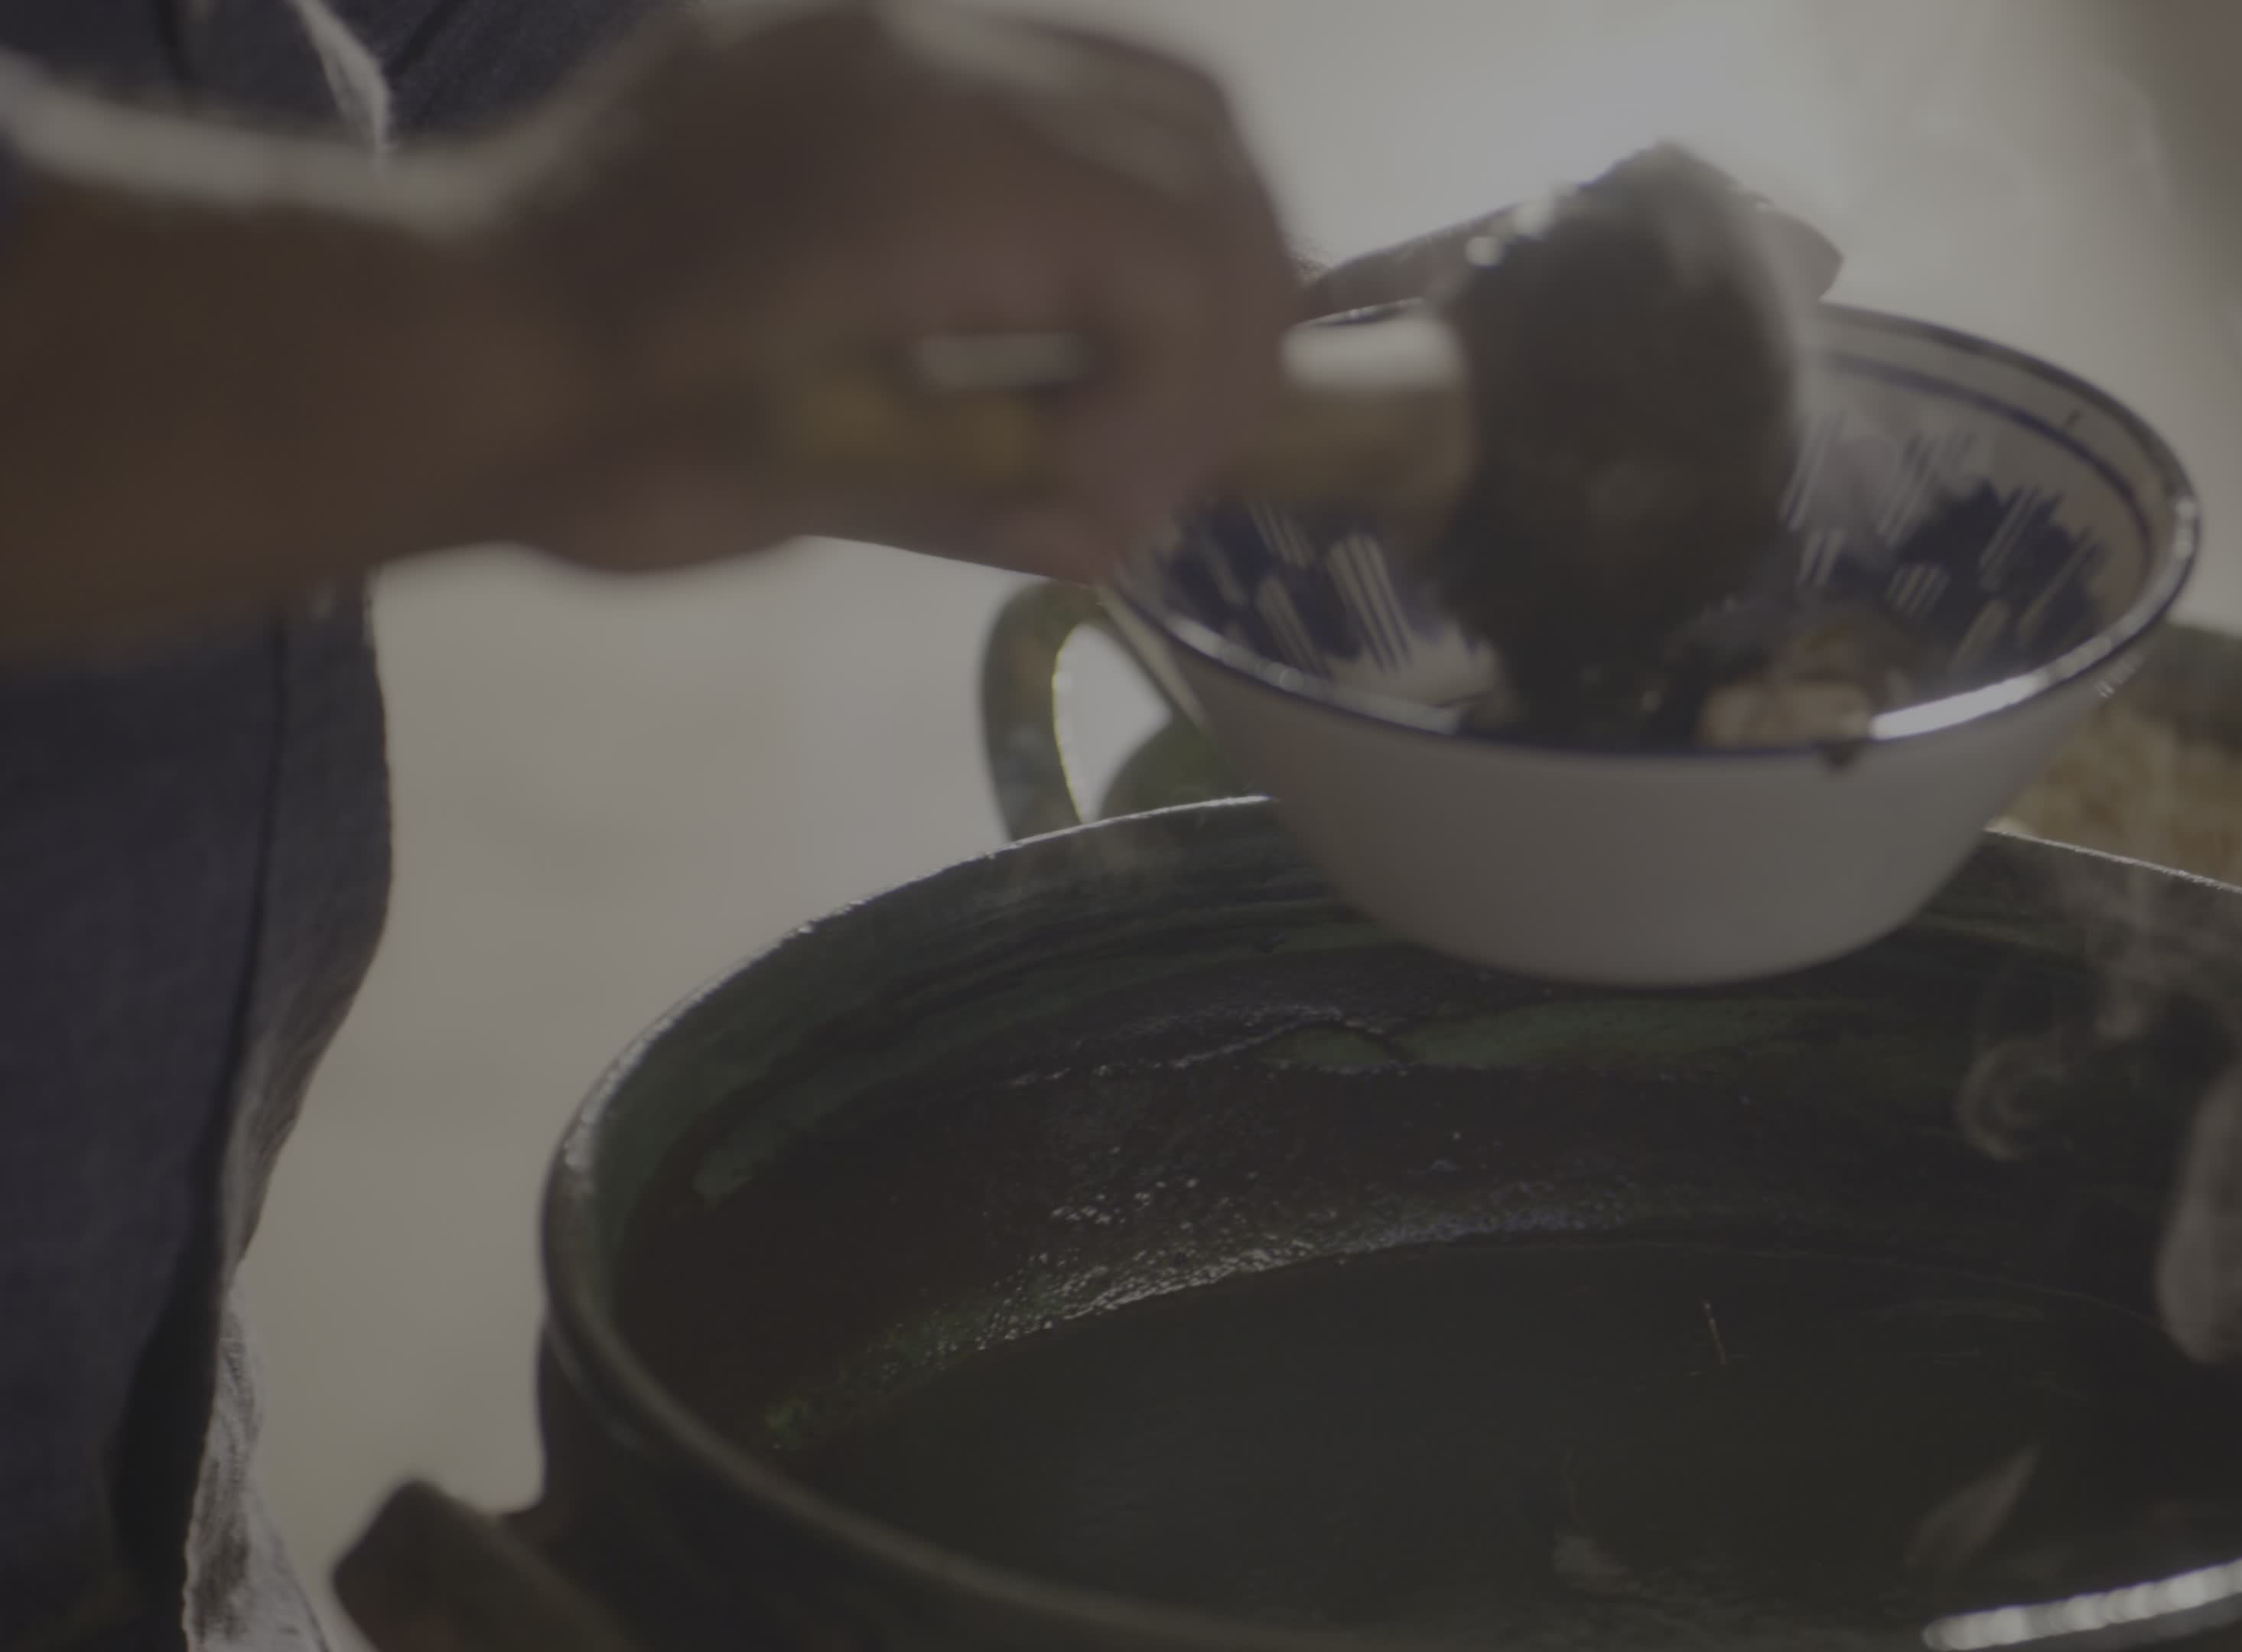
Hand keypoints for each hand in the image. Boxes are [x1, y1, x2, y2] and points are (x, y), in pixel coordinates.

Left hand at [488, 1, 1297, 583]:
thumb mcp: (811, 489)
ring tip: (1130, 361)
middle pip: (1205, 155)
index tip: (1117, 501)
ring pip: (1149, 91)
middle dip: (1227, 308)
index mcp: (939, 175)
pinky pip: (1051, 69)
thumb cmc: (608, 441)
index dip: (1194, 401)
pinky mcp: (852, 36)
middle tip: (1172, 437)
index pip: (1189, 262)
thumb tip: (1110, 527)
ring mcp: (894, 29)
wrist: (434, 336)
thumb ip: (989, 490)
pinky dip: (1099, 177)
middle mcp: (938, 60)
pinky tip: (1047, 284)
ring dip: (1180, 233)